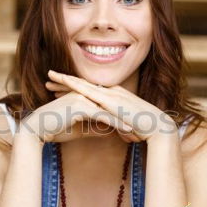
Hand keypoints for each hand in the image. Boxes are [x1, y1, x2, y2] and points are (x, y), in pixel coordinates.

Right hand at [20, 89, 136, 143]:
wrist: (36, 130)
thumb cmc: (54, 130)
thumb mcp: (79, 130)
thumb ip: (94, 128)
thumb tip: (109, 132)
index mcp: (83, 97)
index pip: (106, 106)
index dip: (120, 117)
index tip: (132, 128)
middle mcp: (84, 95)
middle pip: (110, 107)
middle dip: (125, 119)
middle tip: (139, 130)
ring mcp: (82, 98)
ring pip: (109, 110)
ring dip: (124, 121)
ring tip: (136, 132)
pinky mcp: (80, 106)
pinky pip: (102, 116)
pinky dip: (115, 123)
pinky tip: (125, 131)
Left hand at [45, 70, 176, 141]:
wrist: (157, 127)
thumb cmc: (143, 128)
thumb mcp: (123, 126)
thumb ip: (112, 124)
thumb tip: (104, 130)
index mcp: (114, 97)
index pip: (90, 91)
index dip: (74, 88)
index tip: (59, 88)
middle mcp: (111, 91)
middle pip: (83, 84)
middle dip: (65, 81)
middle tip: (49, 78)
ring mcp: (110, 93)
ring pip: (83, 83)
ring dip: (66, 80)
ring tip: (50, 77)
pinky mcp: (110, 98)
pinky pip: (89, 89)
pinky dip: (76, 84)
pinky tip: (64, 81)